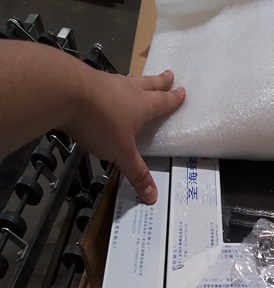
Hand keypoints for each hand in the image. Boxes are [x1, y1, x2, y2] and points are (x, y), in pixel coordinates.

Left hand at [64, 68, 184, 203]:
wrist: (64, 91)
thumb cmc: (101, 122)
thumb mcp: (122, 153)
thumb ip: (136, 173)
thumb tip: (153, 198)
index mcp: (141, 106)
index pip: (162, 102)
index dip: (173, 99)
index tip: (182, 91)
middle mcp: (127, 90)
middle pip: (148, 84)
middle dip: (160, 82)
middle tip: (169, 74)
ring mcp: (105, 83)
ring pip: (127, 80)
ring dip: (136, 80)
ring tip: (139, 80)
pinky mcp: (84, 80)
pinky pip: (103, 82)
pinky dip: (109, 84)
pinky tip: (103, 87)